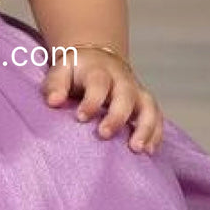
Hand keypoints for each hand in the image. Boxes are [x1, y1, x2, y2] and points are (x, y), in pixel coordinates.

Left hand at [43, 46, 163, 153]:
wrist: (97, 58)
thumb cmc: (75, 71)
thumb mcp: (61, 70)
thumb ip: (56, 85)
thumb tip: (53, 102)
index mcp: (99, 71)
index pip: (98, 83)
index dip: (91, 101)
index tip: (80, 118)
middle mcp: (122, 80)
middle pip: (126, 95)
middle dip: (117, 116)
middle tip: (104, 134)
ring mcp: (136, 91)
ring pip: (148, 106)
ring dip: (145, 127)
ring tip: (137, 149)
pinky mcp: (145, 103)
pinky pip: (156, 116)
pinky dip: (155, 133)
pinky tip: (149, 151)